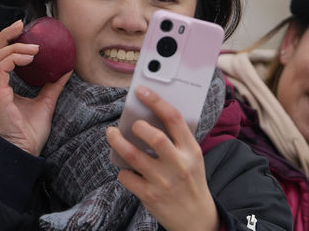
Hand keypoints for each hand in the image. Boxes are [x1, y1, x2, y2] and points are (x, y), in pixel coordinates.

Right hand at [0, 20, 71, 155]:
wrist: (24, 154)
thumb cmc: (30, 134)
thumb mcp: (44, 104)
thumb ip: (51, 86)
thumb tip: (65, 70)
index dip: (5, 41)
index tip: (21, 29)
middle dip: (4, 35)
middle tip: (21, 24)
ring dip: (14, 47)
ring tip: (34, 47)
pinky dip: (13, 58)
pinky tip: (29, 57)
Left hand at [106, 87, 218, 230]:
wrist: (196, 219)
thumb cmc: (191, 181)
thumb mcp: (193, 158)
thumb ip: (177, 139)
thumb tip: (149, 116)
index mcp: (191, 150)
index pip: (174, 119)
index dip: (156, 101)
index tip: (141, 91)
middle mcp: (178, 164)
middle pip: (155, 137)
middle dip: (138, 126)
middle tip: (132, 124)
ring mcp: (163, 181)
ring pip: (134, 156)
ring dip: (118, 142)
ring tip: (111, 134)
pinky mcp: (149, 196)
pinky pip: (127, 176)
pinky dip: (123, 170)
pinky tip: (126, 169)